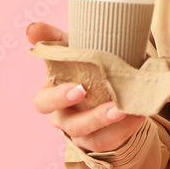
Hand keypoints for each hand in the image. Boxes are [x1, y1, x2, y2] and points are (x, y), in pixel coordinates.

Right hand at [27, 21, 144, 152]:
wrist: (109, 81)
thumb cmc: (85, 64)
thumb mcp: (71, 47)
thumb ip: (52, 38)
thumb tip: (31, 28)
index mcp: (53, 95)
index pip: (44, 103)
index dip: (59, 98)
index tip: (80, 87)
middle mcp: (65, 117)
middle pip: (70, 125)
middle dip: (90, 116)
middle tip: (113, 105)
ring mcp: (84, 132)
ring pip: (93, 137)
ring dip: (111, 124)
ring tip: (126, 109)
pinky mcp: (102, 140)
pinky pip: (112, 140)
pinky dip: (126, 128)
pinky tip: (138, 113)